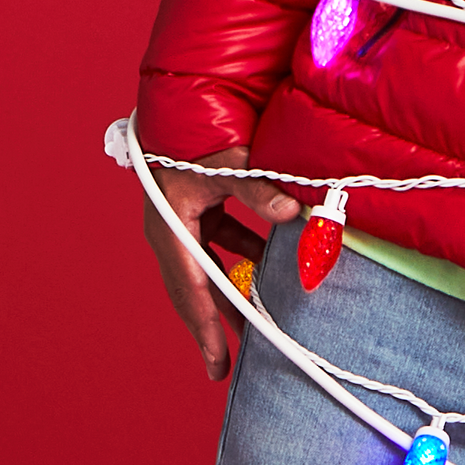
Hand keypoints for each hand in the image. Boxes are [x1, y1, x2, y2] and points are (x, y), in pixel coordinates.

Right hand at [138, 141, 302, 381]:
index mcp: (170, 229)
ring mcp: (180, 221)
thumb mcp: (226, 165)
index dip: (207, 331)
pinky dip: (242, 255)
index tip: (218, 365)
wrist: (173, 100)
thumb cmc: (191, 135)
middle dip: (217, 323)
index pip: (192, 291)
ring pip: (208, 269)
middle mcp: (169, 230)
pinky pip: (218, 243)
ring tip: (260, 320)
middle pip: (194, 289)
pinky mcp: (193, 209)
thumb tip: (295, 211)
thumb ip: (259, 190)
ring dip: (234, 290)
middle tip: (232, 364)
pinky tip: (270, 261)